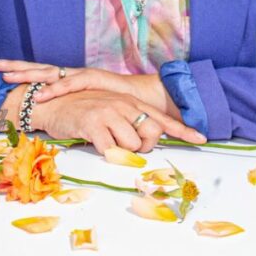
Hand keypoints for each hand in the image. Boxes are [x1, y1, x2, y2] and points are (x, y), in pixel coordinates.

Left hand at [0, 59, 169, 113]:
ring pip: (50, 72)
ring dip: (29, 74)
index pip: (38, 75)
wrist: (141, 98)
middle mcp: (70, 74)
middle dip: (16, 66)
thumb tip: (48, 122)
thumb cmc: (113, 106)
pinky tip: (43, 92)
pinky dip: (57, 88)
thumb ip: (69, 113)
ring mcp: (80, 75)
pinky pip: (71, 83)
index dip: (18, 72)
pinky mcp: (93, 79)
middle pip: (38, 68)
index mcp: (65, 81)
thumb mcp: (84, 110)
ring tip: (9, 76)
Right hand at [30, 89, 205, 154]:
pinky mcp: (94, 123)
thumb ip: (129, 124)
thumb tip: (145, 142)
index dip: (182, 129)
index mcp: (130, 102)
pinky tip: (96, 142)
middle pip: (149, 136)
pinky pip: (111, 150)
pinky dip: (107, 153)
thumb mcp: (111, 112)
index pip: (161, 118)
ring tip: (105, 140)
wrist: (53, 103)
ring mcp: (110, 112)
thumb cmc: (82, 111)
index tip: (202, 139)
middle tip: (123, 144)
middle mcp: (124, 104)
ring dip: (121, 151)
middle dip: (141, 148)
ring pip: (131, 146)